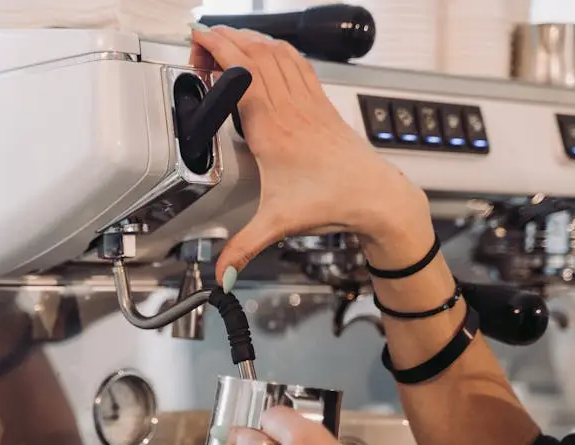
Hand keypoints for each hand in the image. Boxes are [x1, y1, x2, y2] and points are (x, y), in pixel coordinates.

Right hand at [189, 26, 433, 288]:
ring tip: (229, 42)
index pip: (241, 73)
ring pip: (277, 52)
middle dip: (224, 39)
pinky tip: (269, 52)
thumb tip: (223, 274)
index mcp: (273, 131)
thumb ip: (244, 248)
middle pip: (255, 53)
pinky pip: (298, 63)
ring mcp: (308, 103)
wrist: (378, 197)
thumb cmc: (335, 202)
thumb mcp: (278, 225)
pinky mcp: (321, 105)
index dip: (217, 49)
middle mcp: (291, 109)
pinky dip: (277, 49)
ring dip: (250, 39)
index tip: (197, 41)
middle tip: (202, 46)